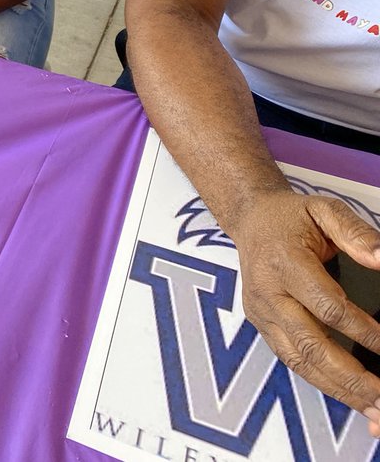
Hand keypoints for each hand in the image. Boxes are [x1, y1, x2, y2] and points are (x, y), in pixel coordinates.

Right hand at [230, 189, 379, 432]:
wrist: (249, 219)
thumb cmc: (292, 215)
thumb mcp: (325, 209)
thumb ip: (356, 234)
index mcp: (283, 262)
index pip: (326, 306)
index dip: (362, 330)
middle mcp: (267, 292)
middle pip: (310, 344)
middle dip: (350, 376)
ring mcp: (261, 313)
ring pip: (298, 360)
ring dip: (337, 389)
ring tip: (371, 407)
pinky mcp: (261, 325)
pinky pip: (291, 360)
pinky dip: (321, 382)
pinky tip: (347, 394)